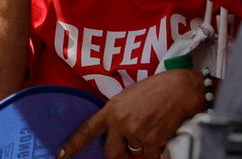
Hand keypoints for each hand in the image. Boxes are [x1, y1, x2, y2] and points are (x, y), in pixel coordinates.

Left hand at [56, 68, 204, 158]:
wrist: (180, 88)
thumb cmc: (156, 89)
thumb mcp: (128, 97)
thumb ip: (118, 114)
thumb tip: (116, 133)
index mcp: (111, 109)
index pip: (87, 129)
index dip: (73, 144)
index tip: (61, 155)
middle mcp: (120, 122)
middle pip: (111, 153)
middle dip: (120, 156)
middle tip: (130, 151)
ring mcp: (135, 132)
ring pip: (135, 154)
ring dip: (144, 147)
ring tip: (154, 127)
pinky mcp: (151, 140)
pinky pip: (151, 156)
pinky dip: (157, 151)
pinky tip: (163, 133)